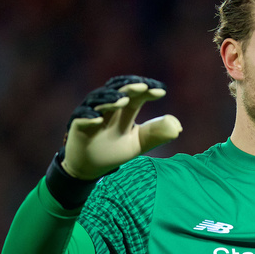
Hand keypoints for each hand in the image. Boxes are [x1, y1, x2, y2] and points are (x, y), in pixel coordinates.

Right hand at [60, 76, 181, 179]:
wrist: (91, 167)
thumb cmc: (114, 150)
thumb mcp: (138, 143)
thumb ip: (156, 134)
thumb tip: (177, 127)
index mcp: (124, 109)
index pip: (136, 94)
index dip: (148, 90)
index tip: (162, 91)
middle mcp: (108, 107)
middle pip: (118, 90)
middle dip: (130, 86)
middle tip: (143, 86)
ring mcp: (91, 114)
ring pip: (98, 100)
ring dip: (110, 99)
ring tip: (122, 100)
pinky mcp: (76, 125)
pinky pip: (81, 118)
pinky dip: (88, 117)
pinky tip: (97, 119)